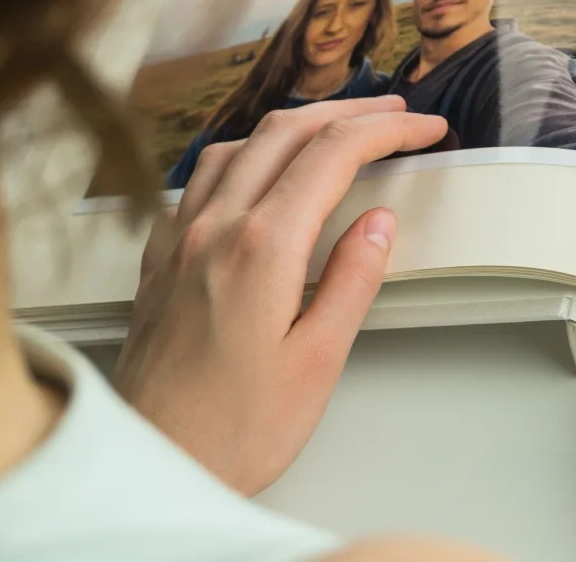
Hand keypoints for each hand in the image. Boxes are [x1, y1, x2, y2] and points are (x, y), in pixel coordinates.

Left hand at [115, 96, 446, 494]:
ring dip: (295, 124)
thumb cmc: (232, 429)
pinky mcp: (159, 259)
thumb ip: (352, 280)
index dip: (386, 132)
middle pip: (285, 131)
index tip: (424, 129)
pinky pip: (199, 178)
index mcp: (260, 248)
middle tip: (395, 113)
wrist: (151, 463)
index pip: (333, 154)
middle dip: (348, 111)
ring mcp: (178, 239)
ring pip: (237, 144)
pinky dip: (244, 153)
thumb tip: (378, 224)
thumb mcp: (317, 361)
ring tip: (335, 128)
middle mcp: (213, 229)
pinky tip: (258, 171)